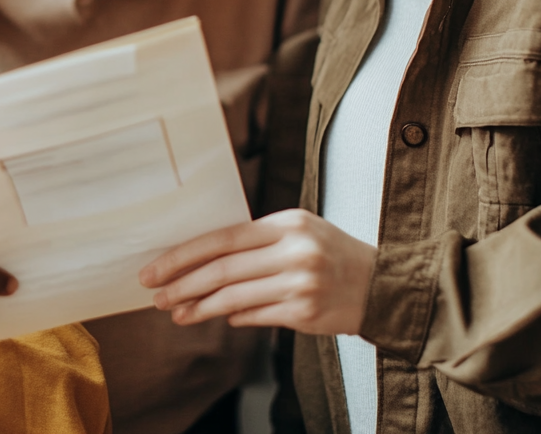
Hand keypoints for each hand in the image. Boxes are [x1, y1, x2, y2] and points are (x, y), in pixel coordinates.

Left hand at [139, 209, 375, 335]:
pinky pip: (257, 316)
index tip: (157, 268)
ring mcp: (300, 283)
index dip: (185, 254)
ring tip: (177, 312)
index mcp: (286, 224)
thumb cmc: (329, 253)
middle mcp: (293, 251)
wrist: (383, 285)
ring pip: (235, 297)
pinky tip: (216, 316)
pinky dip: (232, 317)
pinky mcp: (306, 313)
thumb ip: (255, 244)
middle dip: (183, 283)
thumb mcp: (297, 231)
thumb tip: (203, 262)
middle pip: (223, 269)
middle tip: (157, 295)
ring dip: (200, 307)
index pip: (223, 238)